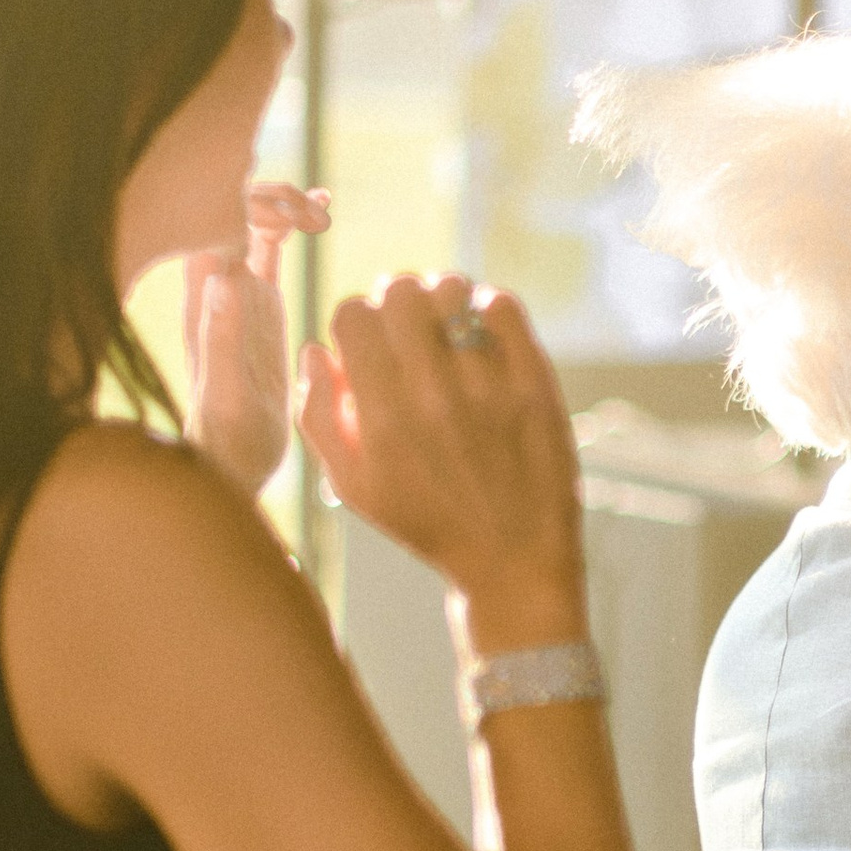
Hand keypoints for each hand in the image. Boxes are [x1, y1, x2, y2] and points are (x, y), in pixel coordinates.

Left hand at [184, 182, 328, 495]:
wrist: (230, 462)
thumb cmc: (222, 439)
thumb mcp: (224, 394)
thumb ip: (221, 337)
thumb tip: (224, 275)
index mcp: (203, 302)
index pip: (215, 228)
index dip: (249, 209)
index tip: (293, 219)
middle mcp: (216, 289)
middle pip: (233, 215)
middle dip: (272, 201)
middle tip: (316, 214)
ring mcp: (239, 293)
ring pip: (253, 226)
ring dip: (285, 207)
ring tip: (323, 211)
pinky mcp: (261, 305)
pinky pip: (272, 251)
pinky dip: (293, 225)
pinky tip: (323, 210)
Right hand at [298, 275, 586, 644]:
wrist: (511, 560)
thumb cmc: (425, 521)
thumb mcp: (353, 486)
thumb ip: (318, 416)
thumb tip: (316, 350)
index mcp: (380, 417)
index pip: (352, 314)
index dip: (356, 320)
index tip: (371, 344)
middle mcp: (432, 395)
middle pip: (399, 289)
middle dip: (396, 301)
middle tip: (409, 329)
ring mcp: (488, 386)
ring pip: (452, 290)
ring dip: (443, 298)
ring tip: (447, 327)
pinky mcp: (534, 384)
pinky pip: (504, 307)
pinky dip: (490, 307)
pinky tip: (484, 333)